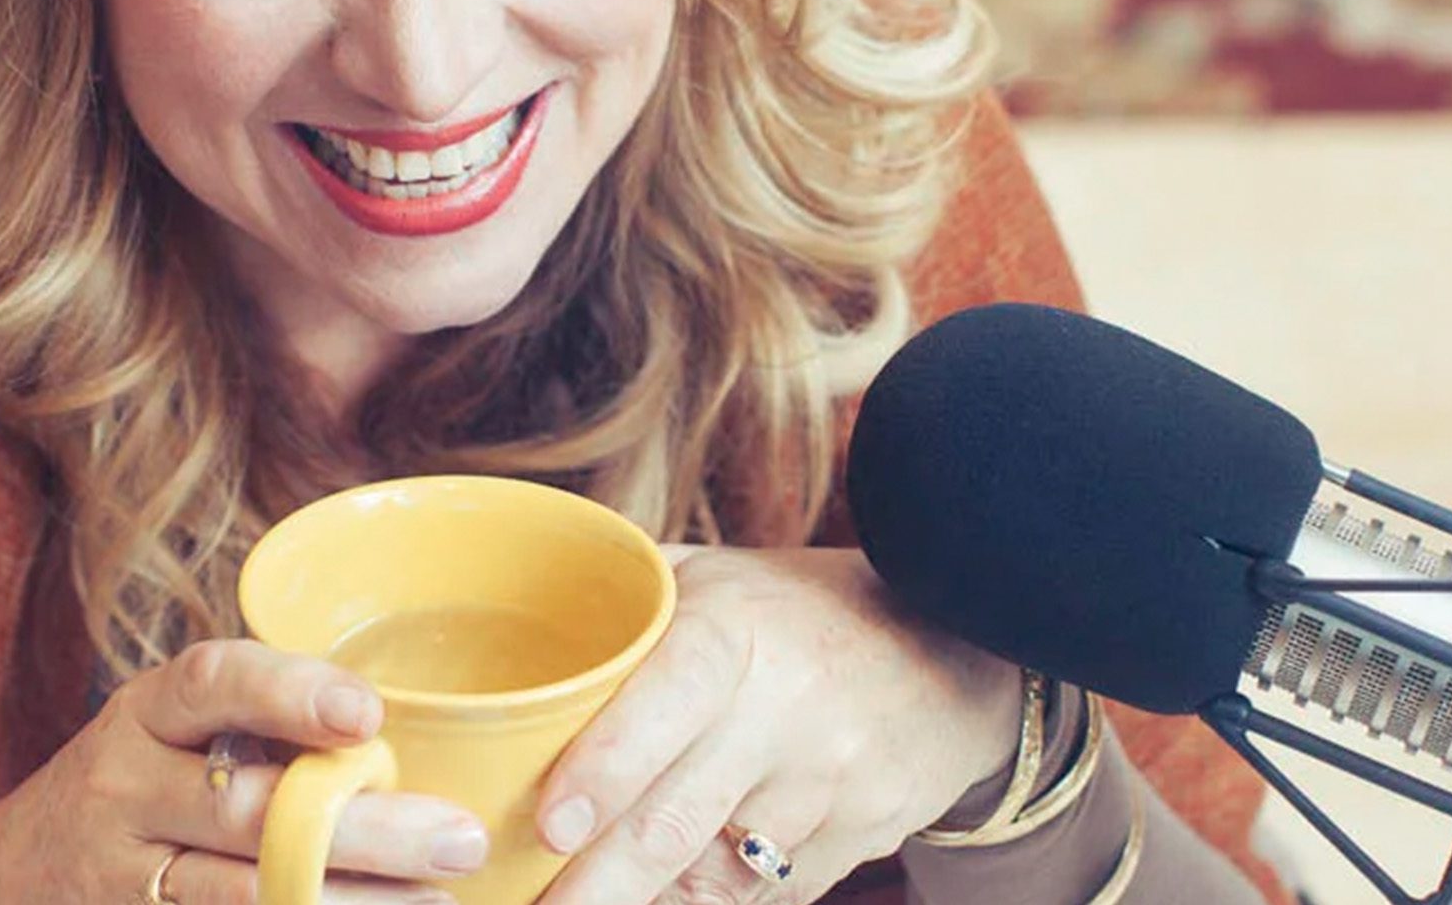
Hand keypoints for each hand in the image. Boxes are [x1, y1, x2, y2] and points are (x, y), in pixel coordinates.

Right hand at [0, 639, 488, 903]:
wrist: (1, 880)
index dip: (290, 692)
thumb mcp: (167, 731)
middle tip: (460, 840)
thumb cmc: (129, 784)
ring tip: (437, 901)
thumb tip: (403, 721)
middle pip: (250, 812)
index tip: (369, 714)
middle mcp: (125, 790)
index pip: (212, 682)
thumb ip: (257, 720)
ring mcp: (123, 875)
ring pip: (247, 896)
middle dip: (366, 830)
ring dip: (353, 903)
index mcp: (145, 714)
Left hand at [531, 547, 1024, 903]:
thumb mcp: (716, 578)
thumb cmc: (794, 612)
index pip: (669, 701)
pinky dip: (702, 904)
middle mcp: (789, 710)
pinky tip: (659, 898)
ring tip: (581, 904)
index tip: (550, 823)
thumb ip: (623, 600)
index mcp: (738, 631)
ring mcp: (831, 785)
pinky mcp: (858, 840)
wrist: (950, 649)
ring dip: (642, 902)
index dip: (608, 766)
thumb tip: (501, 609)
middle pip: (677, 822)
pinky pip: (763, 897)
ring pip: (714, 877)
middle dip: (596, 886)